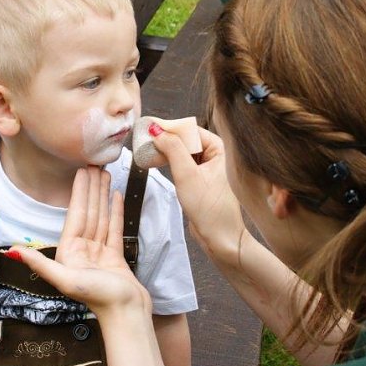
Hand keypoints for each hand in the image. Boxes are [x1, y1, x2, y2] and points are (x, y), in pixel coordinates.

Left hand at [17, 167, 151, 317]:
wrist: (128, 315)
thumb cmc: (98, 299)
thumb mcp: (65, 279)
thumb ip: (39, 264)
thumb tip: (12, 251)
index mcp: (68, 253)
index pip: (74, 215)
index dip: (78, 192)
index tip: (81, 171)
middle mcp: (81, 250)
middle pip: (87, 212)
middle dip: (90, 188)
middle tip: (94, 163)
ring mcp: (99, 252)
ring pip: (100, 217)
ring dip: (102, 195)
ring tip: (105, 173)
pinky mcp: (114, 256)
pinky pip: (114, 228)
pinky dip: (114, 211)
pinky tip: (115, 195)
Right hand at [151, 126, 245, 264]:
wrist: (219, 237)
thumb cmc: (210, 210)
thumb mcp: (187, 175)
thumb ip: (173, 149)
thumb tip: (158, 131)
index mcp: (219, 149)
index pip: (189, 130)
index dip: (169, 128)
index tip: (150, 128)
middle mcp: (215, 155)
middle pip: (185, 139)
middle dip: (166, 139)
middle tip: (146, 140)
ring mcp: (208, 167)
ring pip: (182, 151)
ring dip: (166, 151)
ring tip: (149, 151)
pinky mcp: (200, 178)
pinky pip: (183, 163)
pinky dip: (170, 161)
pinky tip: (158, 162)